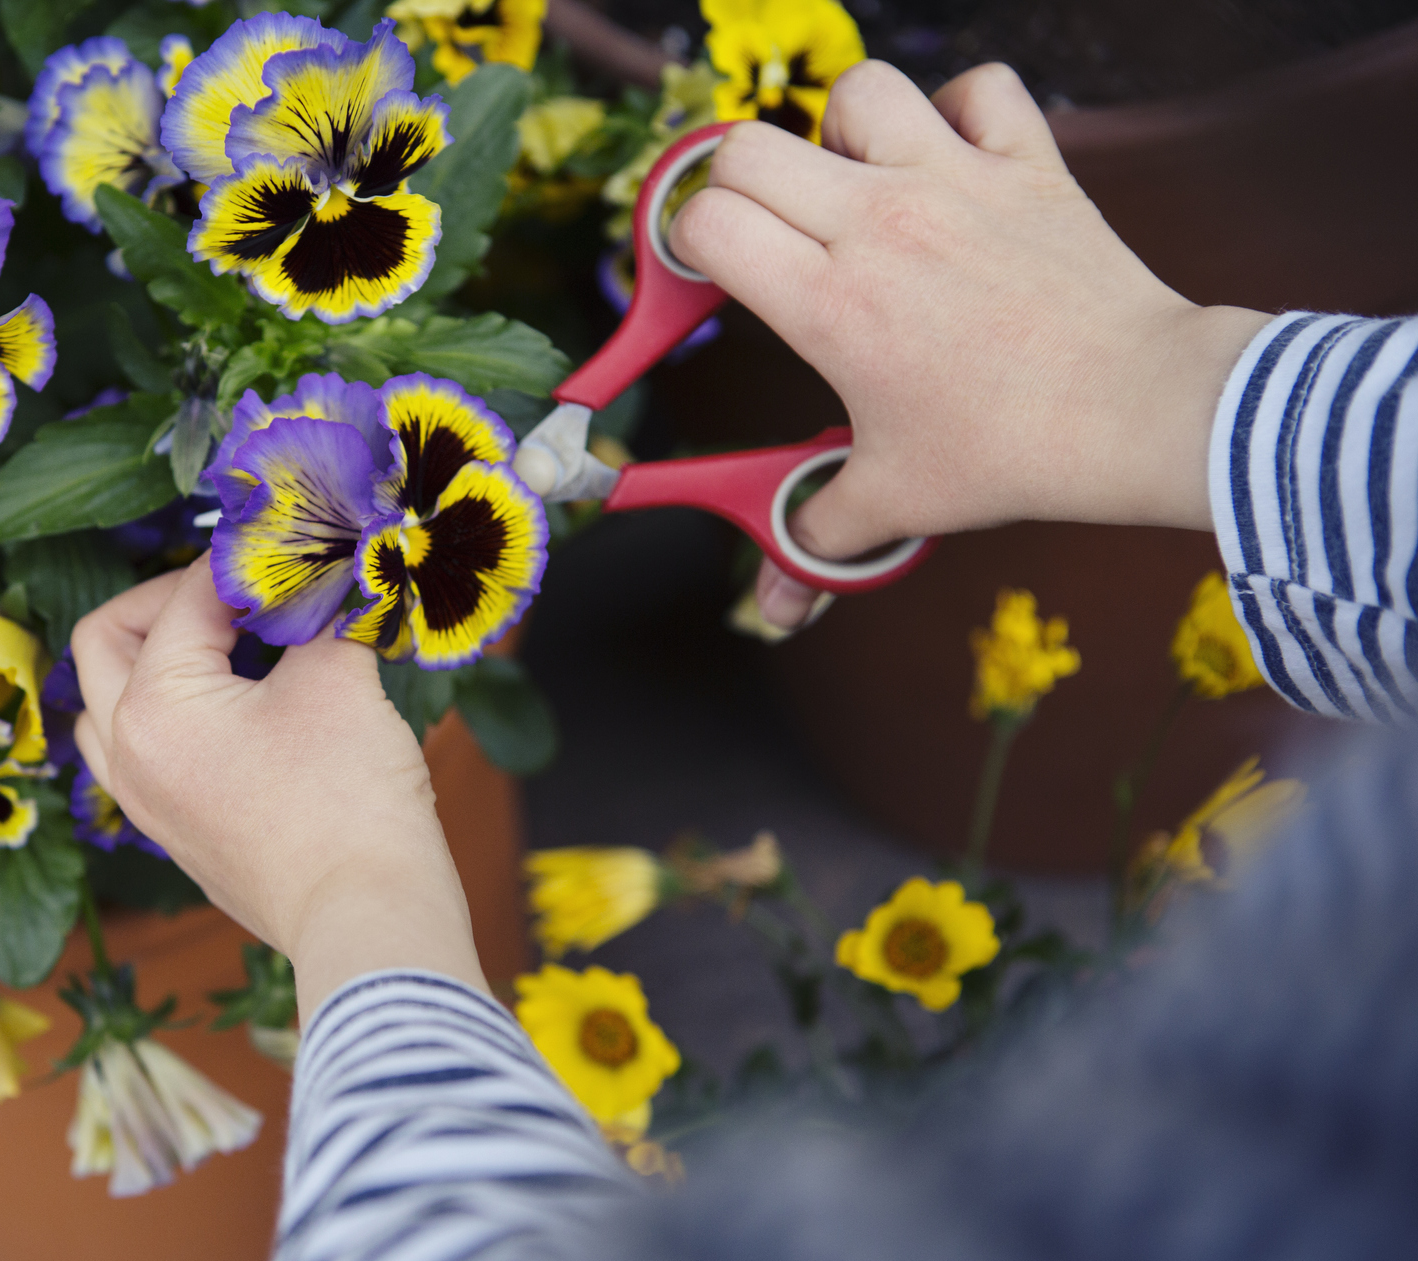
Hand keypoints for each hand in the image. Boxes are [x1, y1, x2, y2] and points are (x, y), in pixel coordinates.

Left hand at [70, 560, 483, 1021]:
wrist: (366, 915)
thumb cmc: (349, 799)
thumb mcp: (338, 679)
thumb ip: (320, 611)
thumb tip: (323, 571)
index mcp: (152, 705)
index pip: (185, 597)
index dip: (242, 561)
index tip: (286, 547)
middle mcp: (127, 753)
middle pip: (106, 641)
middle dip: (166, 601)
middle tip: (234, 591)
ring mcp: (145, 801)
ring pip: (109, 706)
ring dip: (152, 662)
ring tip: (224, 647)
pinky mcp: (175, 834)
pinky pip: (141, 754)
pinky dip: (171, 715)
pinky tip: (238, 709)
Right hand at [671, 61, 1270, 627]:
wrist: (1138, 412)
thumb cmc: (1012, 452)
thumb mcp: (896, 502)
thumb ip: (815, 540)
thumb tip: (774, 605)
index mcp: (830, 301)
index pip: (707, 223)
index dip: (688, 245)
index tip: (710, 275)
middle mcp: (879, 223)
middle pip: (749, 145)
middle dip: (737, 184)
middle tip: (767, 233)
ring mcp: (955, 181)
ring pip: (859, 91)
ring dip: (843, 130)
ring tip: (858, 184)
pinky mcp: (1028, 163)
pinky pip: (980, 89)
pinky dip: (959, 110)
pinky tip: (952, 158)